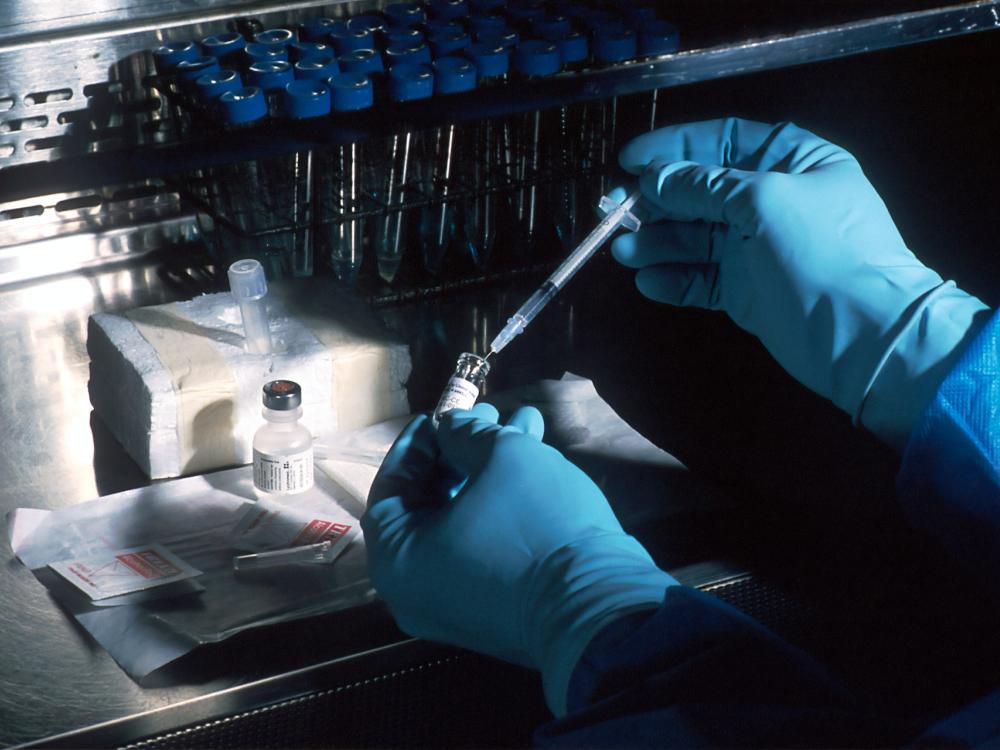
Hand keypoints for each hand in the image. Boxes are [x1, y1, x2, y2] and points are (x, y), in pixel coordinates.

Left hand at [362, 404, 675, 714]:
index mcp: (397, 562)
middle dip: (464, 451)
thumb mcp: (502, 457)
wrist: (600, 607)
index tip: (442, 413)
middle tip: (490, 414)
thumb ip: (465, 432)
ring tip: (527, 423)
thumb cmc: (536, 525)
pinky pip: (484, 546)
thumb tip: (451, 427)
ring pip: (465, 519)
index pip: (391, 487)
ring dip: (491, 469)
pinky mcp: (495, 610)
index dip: (418, 443)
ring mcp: (455, 605)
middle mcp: (416, 591)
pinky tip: (538, 460)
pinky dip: (502, 505)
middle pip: (431, 503)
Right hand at [612, 118, 988, 448]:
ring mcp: (757, 247)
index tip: (629, 160)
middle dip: (656, 200)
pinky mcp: (745, 290)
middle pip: (701, 190)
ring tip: (623, 252)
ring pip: (694, 236)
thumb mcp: (764, 200)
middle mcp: (772, 199)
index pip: (723, 140)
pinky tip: (648, 281)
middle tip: (611, 212)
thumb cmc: (821, 251)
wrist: (861, 334)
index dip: (675, 147)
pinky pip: (700, 277)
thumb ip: (705, 187)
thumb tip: (654, 178)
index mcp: (792, 161)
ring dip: (657, 241)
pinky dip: (674, 278)